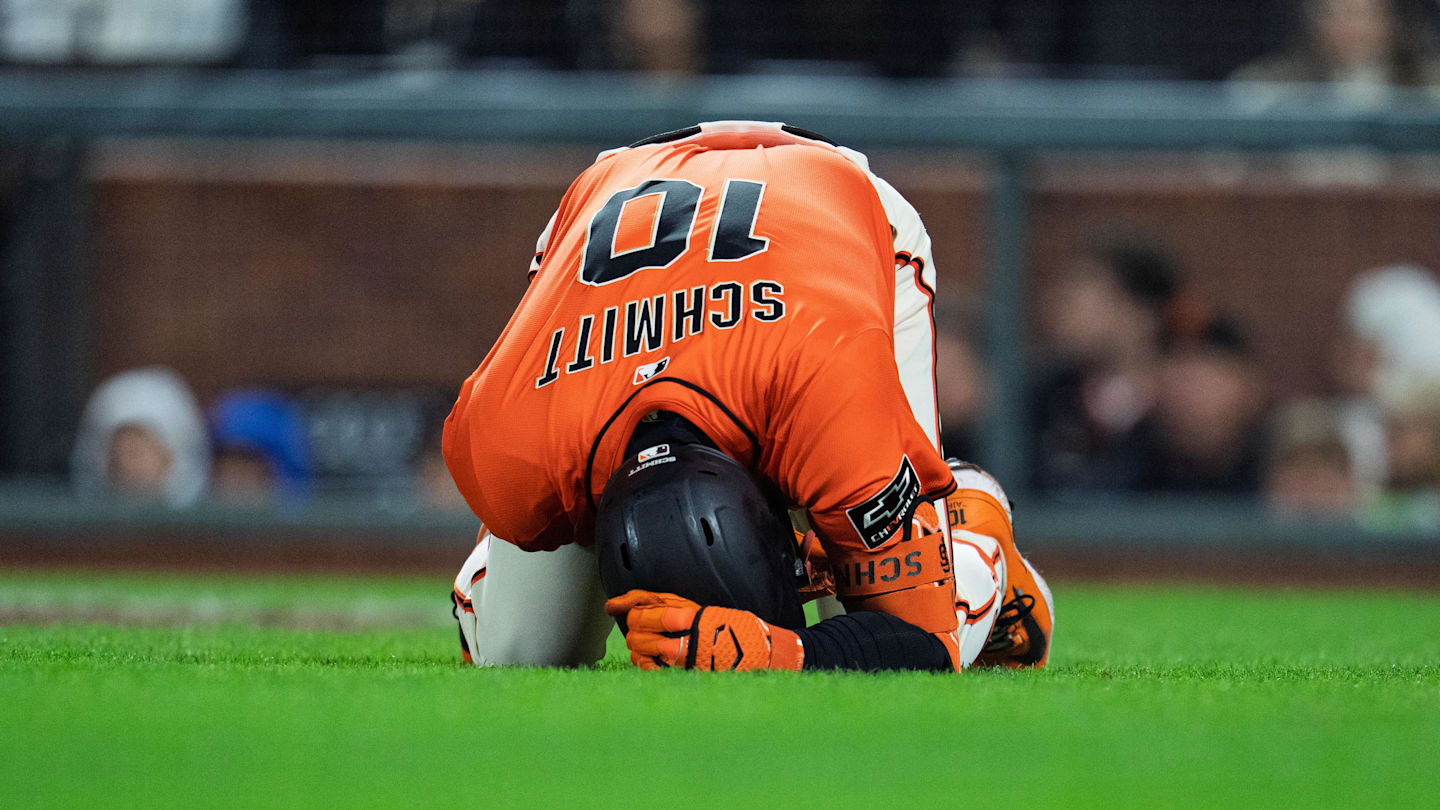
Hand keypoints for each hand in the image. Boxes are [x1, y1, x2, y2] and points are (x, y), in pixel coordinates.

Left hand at [604, 590, 803, 670]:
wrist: (757, 655)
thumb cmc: (727, 628)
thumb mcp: (696, 605)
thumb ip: (662, 601)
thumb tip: (624, 602)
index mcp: (690, 614)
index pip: (646, 608)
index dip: (625, 606)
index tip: (612, 606)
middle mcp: (684, 637)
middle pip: (638, 628)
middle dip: (633, 626)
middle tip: (639, 626)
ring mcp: (682, 660)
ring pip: (640, 649)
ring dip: (637, 645)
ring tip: (649, 642)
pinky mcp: (682, 676)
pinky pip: (648, 669)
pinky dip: (644, 662)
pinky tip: (653, 658)